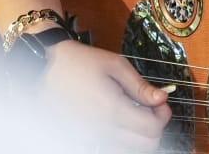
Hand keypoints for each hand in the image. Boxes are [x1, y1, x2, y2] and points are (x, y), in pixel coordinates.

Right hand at [40, 40, 172, 151]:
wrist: (45, 69)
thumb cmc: (79, 62)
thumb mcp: (115, 65)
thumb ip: (140, 86)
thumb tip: (162, 98)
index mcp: (112, 109)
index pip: (152, 129)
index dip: (163, 115)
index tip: (160, 102)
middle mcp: (101, 129)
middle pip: (145, 146)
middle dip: (155, 127)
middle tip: (151, 108)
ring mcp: (90, 137)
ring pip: (128, 150)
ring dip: (139, 135)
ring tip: (135, 113)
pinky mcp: (82, 138)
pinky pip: (111, 146)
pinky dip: (122, 138)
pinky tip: (119, 120)